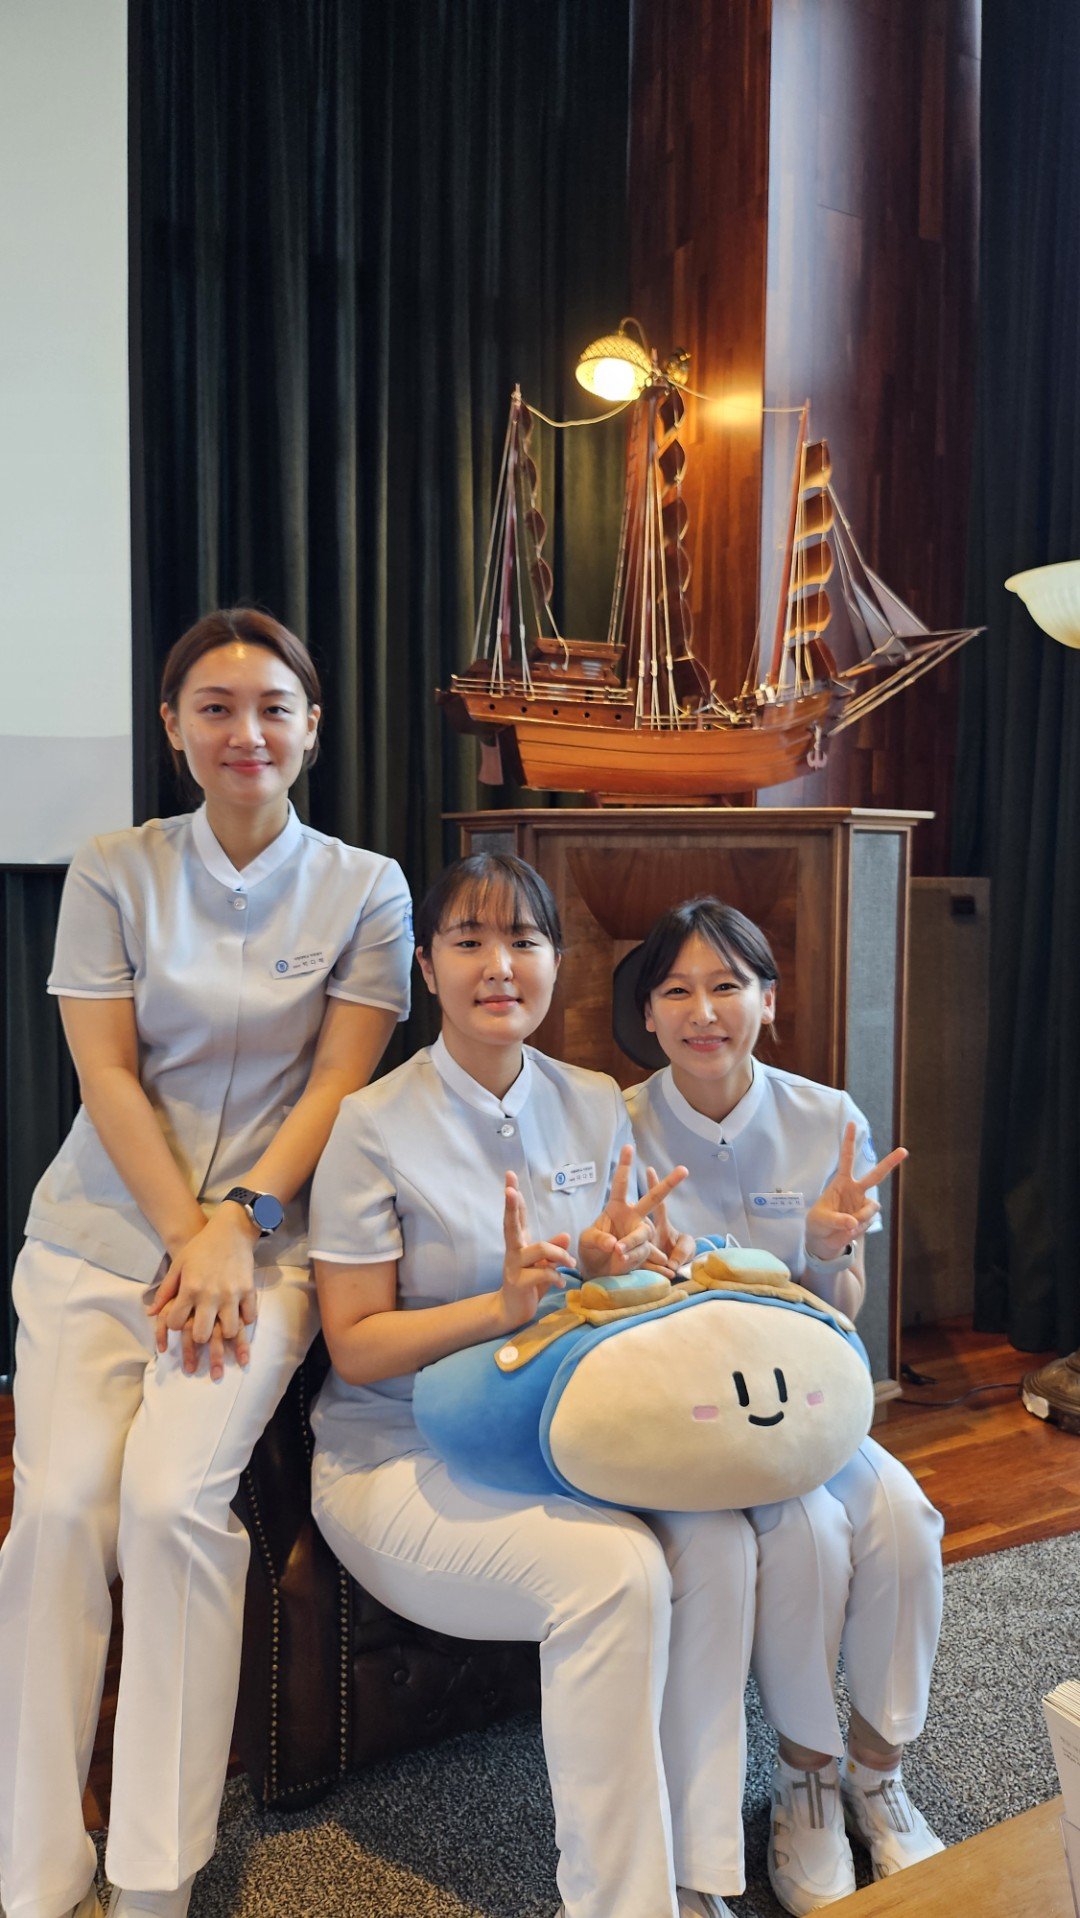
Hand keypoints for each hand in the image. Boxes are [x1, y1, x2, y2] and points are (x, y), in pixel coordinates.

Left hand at [147, 1205, 260, 1374]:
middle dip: (199, 1336)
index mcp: (190, 1288)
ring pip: (228, 1331)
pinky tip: (238, 1314)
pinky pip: (249, 1317)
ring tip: (221, 1324)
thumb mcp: (178, 1264)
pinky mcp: (249, 1291)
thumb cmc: (201, 1247)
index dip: (175, 1325)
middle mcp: (210, 1294)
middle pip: (202, 1335)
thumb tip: (151, 1314)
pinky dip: (243, 1319)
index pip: (176, 1323)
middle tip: (201, 1327)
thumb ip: (165, 1291)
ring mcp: (232, 1294)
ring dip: (223, 1331)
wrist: (231, 1230)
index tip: (180, 1319)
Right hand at [496, 1173, 571, 1332]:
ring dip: (560, 1255)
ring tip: (570, 1264)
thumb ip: (554, 1249)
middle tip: (509, 1190)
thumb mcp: (545, 1264)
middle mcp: (513, 1251)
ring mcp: (513, 1267)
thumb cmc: (530, 1284)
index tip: (510, 1176)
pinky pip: (543, 1272)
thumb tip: (566, 1235)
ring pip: (540, 1249)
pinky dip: (556, 1276)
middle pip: (511, 1224)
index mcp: (518, 1243)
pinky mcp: (519, 1283)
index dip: (513, 1196)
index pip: (515, 1215)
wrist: (513, 1311)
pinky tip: (560, 1282)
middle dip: (511, 1206)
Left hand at [578, 1145, 688, 1277]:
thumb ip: (598, 1239)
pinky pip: (643, 1253)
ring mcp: (639, 1234)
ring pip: (643, 1233)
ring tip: (618, 1253)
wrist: (597, 1272)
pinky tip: (624, 1262)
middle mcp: (632, 1217)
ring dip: (630, 1243)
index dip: (624, 1165)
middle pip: (653, 1198)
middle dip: (668, 1183)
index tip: (628, 1147)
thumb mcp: (587, 1241)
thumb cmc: (590, 1250)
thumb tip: (615, 1244)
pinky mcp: (643, 1251)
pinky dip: (632, 1259)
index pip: (620, 1184)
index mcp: (616, 1208)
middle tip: (684, 1169)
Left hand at [805, 1122, 906, 1262]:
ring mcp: (863, 1204)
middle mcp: (856, 1190)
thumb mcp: (820, 1220)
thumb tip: (854, 1222)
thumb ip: (836, 1220)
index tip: (851, 1123)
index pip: (846, 1158)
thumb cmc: (818, 1223)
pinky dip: (859, 1228)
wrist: (823, 1240)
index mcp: (841, 1182)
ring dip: (861, 1217)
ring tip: (846, 1226)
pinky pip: (868, 1222)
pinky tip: (849, 1230)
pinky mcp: (867, 1218)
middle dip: (890, 1163)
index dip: (848, 1141)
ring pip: (871, 1208)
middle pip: (876, 1175)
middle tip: (904, 1151)